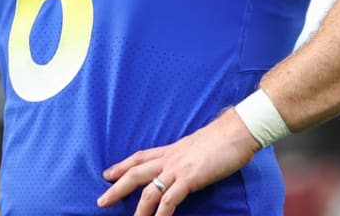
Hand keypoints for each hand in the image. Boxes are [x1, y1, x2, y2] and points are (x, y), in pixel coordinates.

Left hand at [97, 108, 259, 215]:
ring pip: (149, 190)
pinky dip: (161, 214)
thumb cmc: (223, 138)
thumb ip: (187, 156)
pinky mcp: (190, 178)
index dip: (122, 165)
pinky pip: (170, 200)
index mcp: (171, 150)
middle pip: (136, 173)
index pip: (140, 157)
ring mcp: (178, 169)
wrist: (237, 131)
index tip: (107, 173)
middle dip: (117, 187)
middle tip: (102, 201)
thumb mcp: (197, 145)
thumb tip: (187, 164)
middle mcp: (170, 159)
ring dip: (138, 209)